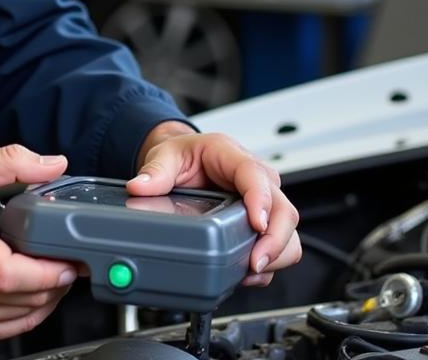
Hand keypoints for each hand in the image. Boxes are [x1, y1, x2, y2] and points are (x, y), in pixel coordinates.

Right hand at [0, 145, 78, 344]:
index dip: (47, 272)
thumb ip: (12, 161)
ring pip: (18, 318)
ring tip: (52, 275)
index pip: (9, 273)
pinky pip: (5, 331)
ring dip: (45, 300)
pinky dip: (27, 315)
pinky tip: (31, 294)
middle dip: (55, 283)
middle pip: (20, 298)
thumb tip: (52, 165)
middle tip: (68, 262)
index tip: (67, 260)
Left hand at [128, 122, 300, 286]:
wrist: (187, 159)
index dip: (260, 200)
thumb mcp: (166, 156)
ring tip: (251, 270)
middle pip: (282, 209)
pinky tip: (249, 272)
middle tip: (254, 262)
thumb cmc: (185, 154)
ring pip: (288, 231)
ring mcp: (262, 201)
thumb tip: (140, 187)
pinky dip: (270, 263)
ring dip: (276, 254)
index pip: (256, 175)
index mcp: (232, 155)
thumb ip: (155, 172)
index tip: (256, 223)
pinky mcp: (261, 222)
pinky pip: (279, 245)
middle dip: (274, 240)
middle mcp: (255, 178)